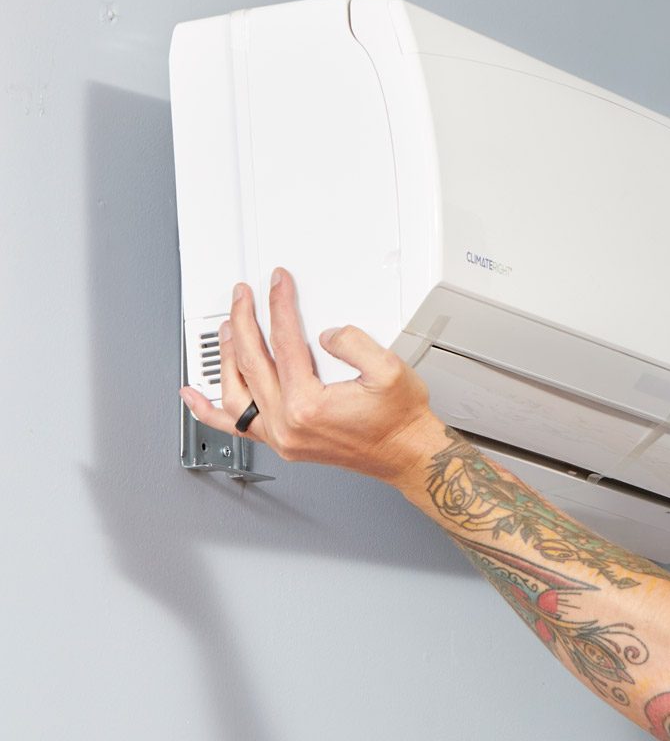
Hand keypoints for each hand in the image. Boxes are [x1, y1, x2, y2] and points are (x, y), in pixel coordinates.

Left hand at [179, 267, 443, 481]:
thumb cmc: (399, 420)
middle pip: (252, 362)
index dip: (279, 307)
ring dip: (227, 357)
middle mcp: (287, 425)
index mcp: (308, 405)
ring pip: (236, 393)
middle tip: (243, 298)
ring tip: (226, 330)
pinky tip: (194, 397)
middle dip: (245, 322)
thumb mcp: (389, 370)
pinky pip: (236, 427)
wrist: (405, 453)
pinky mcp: (284, 443)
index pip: (284, 343)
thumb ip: (355, 343)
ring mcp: (282, 437)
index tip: (278, 286)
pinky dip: (209, 411)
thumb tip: (326, 335)